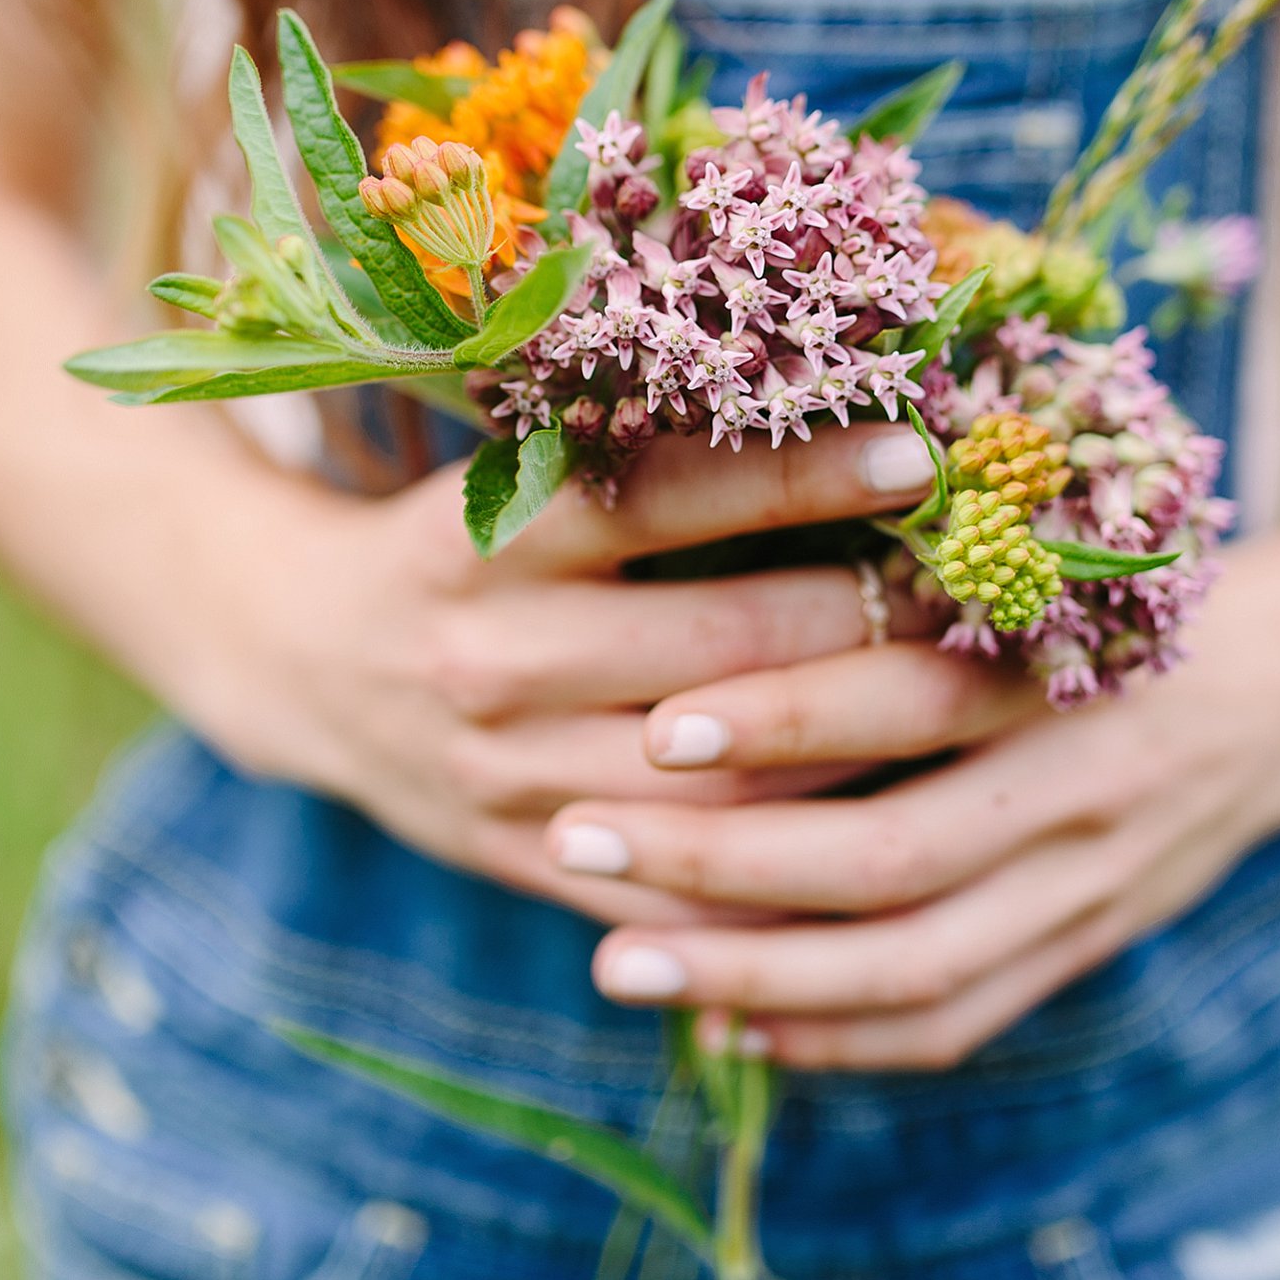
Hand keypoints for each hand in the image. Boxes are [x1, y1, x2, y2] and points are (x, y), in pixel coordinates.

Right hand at [165, 421, 944, 931]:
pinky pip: (677, 893)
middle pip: (720, 657)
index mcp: (476, 546)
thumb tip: (820, 386)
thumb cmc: (437, 536)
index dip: (794, 477)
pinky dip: (782, 880)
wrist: (289, 657)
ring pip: (723, 787)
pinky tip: (890, 842)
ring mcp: (503, 778)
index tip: (917, 452)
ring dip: (859, 749)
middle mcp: (486, 664)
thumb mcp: (495, 471)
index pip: (656, 502)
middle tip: (989, 586)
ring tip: (972, 706)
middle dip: (869, 620)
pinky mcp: (518, 859)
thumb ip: (626, 456)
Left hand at [542, 500, 1279, 1067]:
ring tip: (612, 965)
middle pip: (891, 855)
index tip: (651, 727)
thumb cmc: (1108, 568)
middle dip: (719, 863)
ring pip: (912, 962)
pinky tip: (726, 1028)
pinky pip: (956, 1018)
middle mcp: (1086, 782)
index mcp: (1067, 662)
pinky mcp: (1088, 947)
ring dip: (753, 974)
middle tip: (574, 839)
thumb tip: (697, 527)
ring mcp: (1094, 884)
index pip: (913, 700)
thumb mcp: (1031, 529)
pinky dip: (837, 1032)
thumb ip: (896, 547)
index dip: (784, 719)